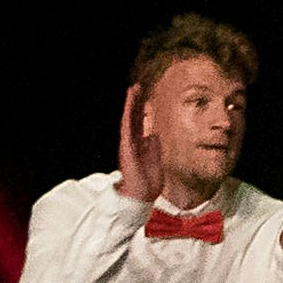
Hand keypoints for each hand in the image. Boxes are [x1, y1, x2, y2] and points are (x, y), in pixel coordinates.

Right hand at [115, 85, 156, 207]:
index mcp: (142, 144)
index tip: (147, 96)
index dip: (144, 109)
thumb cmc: (149, 181)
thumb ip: (154, 145)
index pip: (142, 122)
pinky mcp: (126, 147)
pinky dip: (128, 114)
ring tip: (133, 89)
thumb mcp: (155, 158)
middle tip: (138, 86)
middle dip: (137, 102)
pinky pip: (127, 127)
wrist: (142, 196)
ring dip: (131, 104)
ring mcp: (129, 143)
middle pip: (135, 117)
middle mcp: (134, 141)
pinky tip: (130, 103)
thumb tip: (154, 132)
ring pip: (130, 119)